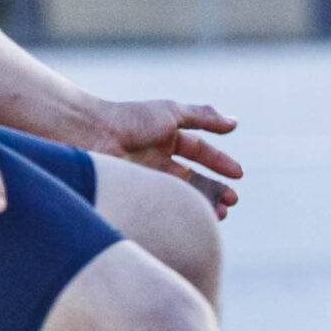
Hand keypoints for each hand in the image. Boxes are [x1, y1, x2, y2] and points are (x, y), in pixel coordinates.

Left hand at [95, 99, 243, 217]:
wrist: (92, 135)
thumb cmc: (130, 120)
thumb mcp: (172, 113)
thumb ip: (204, 117)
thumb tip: (235, 122)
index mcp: (166, 137)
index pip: (198, 152)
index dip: (219, 162)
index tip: (238, 175)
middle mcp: (157, 159)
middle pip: (193, 178)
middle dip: (215, 190)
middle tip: (233, 201)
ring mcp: (146, 178)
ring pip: (180, 195)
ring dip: (202, 204)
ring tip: (221, 213)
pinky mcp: (137, 195)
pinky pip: (163, 207)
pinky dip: (181, 213)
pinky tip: (195, 217)